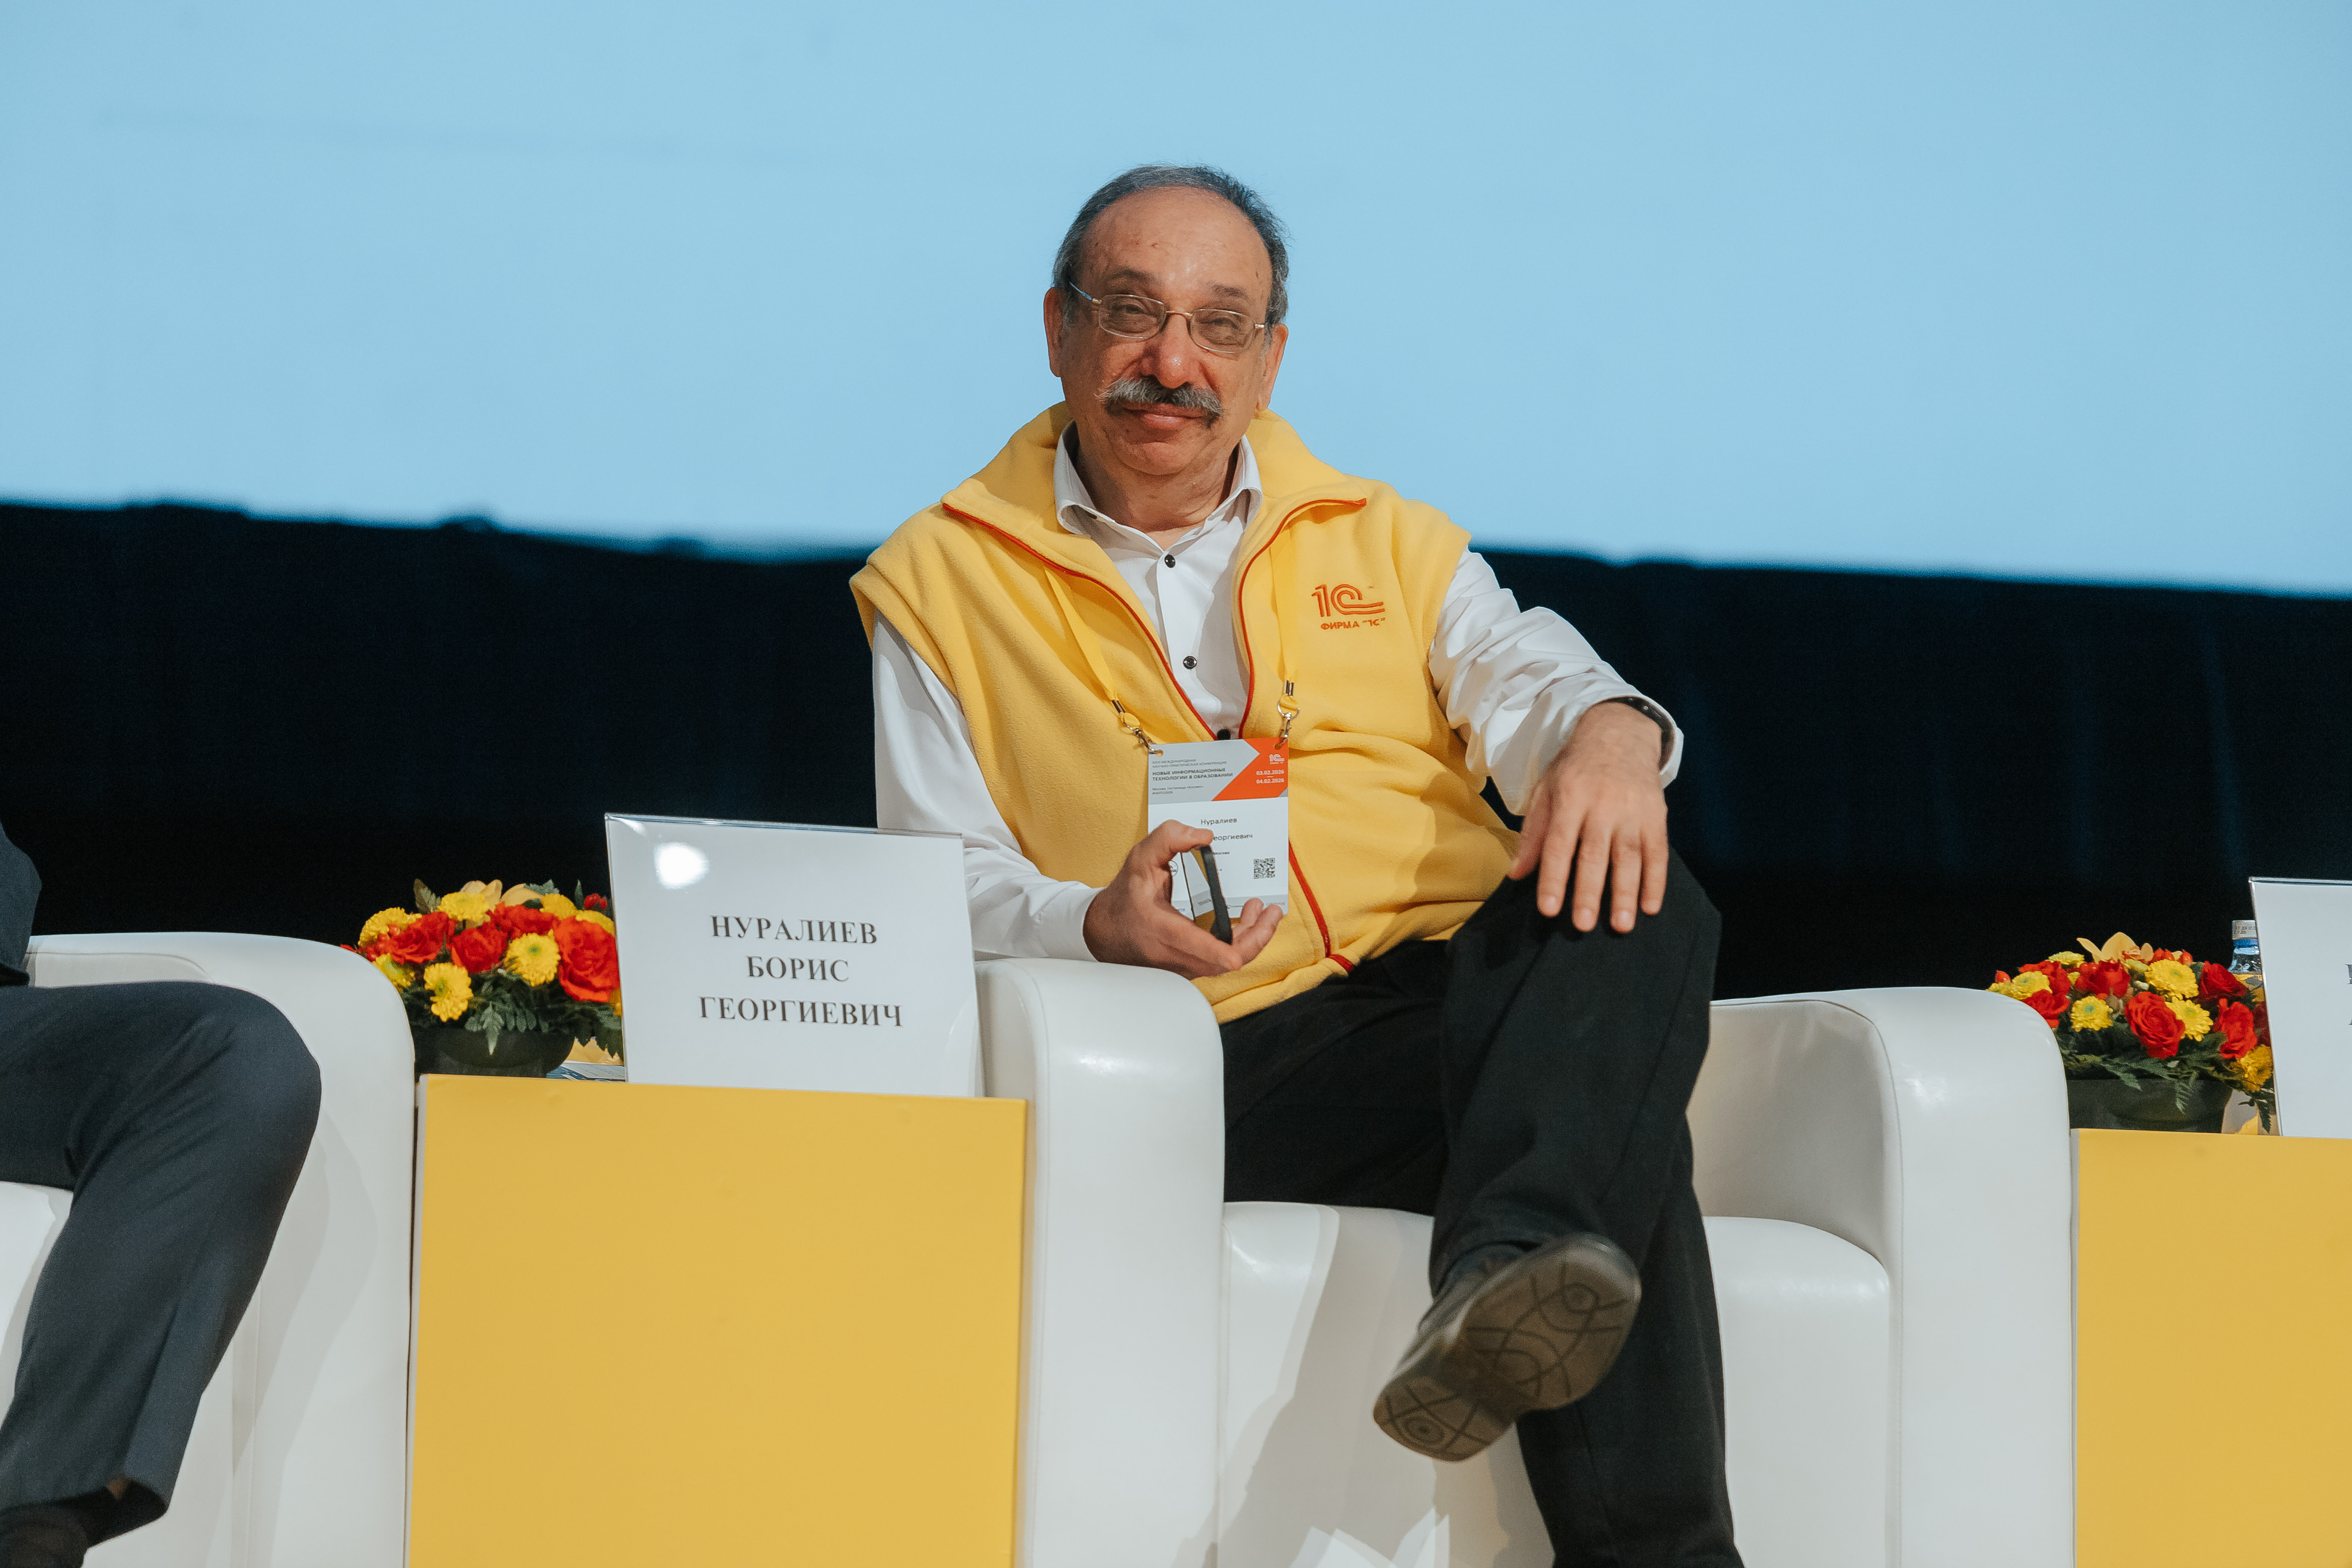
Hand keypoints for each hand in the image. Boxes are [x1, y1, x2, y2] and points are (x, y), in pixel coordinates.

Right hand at [1083, 820, 1282, 976]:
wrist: (1105, 930)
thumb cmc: (1124, 898)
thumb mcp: (1139, 859)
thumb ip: (1168, 839)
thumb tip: (1201, 836)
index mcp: (1161, 929)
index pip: (1193, 946)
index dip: (1218, 952)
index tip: (1235, 955)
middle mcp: (1173, 954)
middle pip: (1222, 962)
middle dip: (1254, 939)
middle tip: (1271, 913)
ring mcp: (1182, 965)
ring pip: (1225, 965)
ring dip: (1251, 940)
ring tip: (1263, 912)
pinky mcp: (1189, 968)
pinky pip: (1219, 963)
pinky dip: (1239, 945)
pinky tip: (1246, 923)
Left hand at [1507, 701, 1669, 932]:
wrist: (1620, 734)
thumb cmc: (1575, 768)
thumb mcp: (1546, 789)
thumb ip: (1533, 832)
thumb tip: (1516, 873)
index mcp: (1570, 798)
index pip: (1559, 844)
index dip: (1554, 878)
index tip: (1549, 909)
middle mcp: (1603, 805)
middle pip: (1595, 854)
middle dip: (1589, 893)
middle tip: (1583, 925)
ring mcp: (1633, 811)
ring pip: (1629, 857)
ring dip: (1626, 893)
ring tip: (1622, 925)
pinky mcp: (1656, 816)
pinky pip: (1658, 852)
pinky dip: (1656, 881)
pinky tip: (1651, 906)